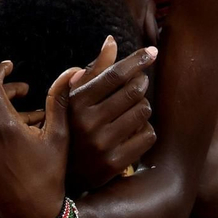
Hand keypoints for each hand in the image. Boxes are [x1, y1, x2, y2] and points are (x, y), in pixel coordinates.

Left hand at [0, 60, 77, 217]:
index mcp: (4, 127)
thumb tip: (70, 72)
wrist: (31, 215)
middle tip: (27, 93)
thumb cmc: (50, 175)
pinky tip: (18, 144)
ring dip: (7, 118)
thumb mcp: (59, 137)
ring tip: (31, 125)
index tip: (10, 66)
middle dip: (10, 94)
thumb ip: (59, 101)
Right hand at [65, 36, 157, 192]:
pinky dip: (145, 131)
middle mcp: (87, 123)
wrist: (65, 176)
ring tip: (132, 111)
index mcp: (76, 103)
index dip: (136, 60)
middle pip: (134, 91)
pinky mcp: (114, 163)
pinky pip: (148, 135)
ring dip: (143, 108)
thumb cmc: (73, 128)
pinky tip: (133, 132)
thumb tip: (111, 41)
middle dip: (141, 85)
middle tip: (138, 86)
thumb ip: (95, 71)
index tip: (152, 52)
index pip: (114, 74)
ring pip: (144, 112)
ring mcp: (101, 144)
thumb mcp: (75, 99)